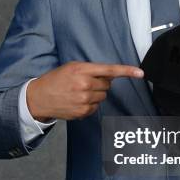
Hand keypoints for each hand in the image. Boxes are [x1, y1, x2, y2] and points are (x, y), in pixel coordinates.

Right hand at [26, 61, 143, 121]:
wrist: (39, 98)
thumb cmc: (56, 80)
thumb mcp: (71, 67)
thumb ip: (91, 69)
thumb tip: (110, 76)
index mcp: (81, 70)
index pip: (109, 70)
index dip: (127, 71)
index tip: (141, 73)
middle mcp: (84, 85)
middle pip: (108, 85)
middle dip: (100, 83)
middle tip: (86, 82)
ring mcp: (84, 100)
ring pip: (103, 96)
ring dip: (96, 94)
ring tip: (79, 92)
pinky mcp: (83, 112)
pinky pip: (96, 106)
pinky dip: (90, 104)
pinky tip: (77, 101)